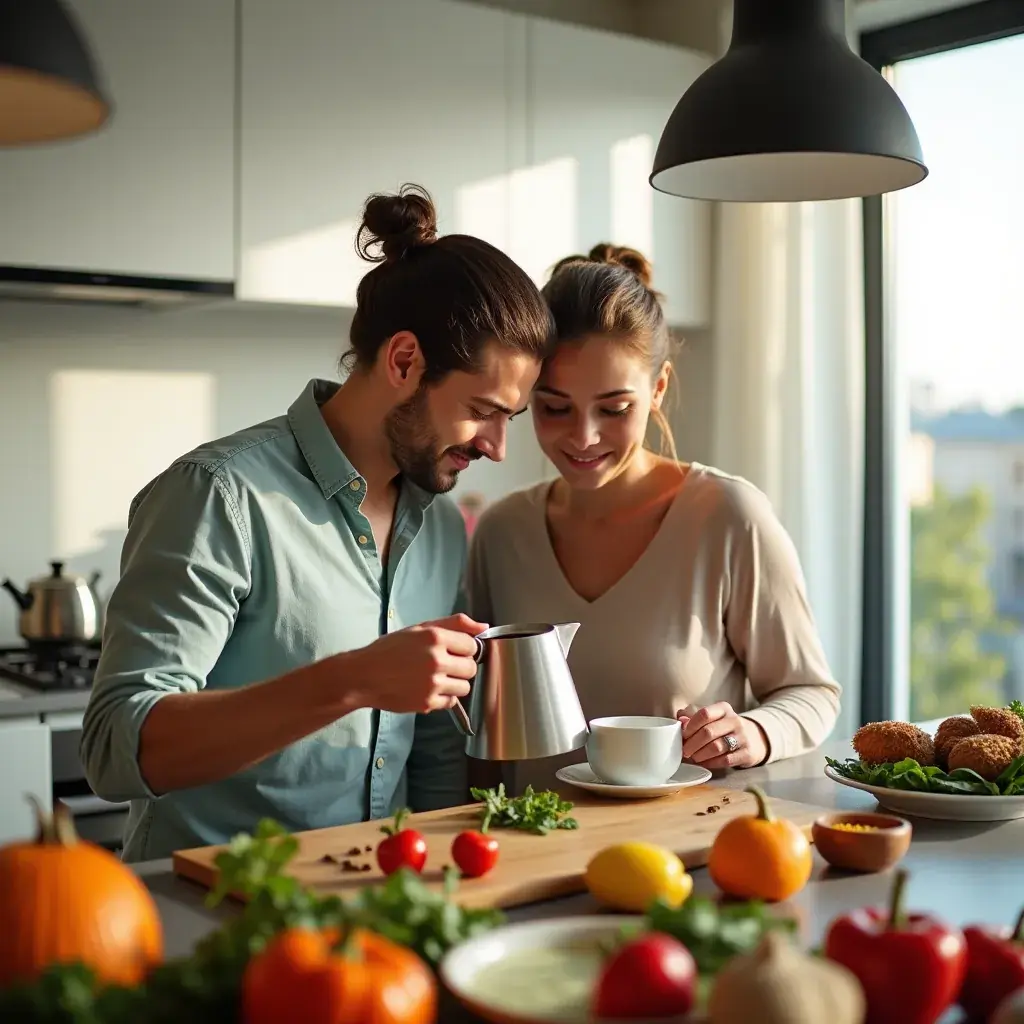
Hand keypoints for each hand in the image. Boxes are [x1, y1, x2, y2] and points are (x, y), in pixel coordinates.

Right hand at [345, 613, 488, 713]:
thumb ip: (454, 624)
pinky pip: (452, 702)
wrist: (364, 675)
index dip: (464, 648)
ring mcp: (433, 684)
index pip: (472, 645)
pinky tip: (429, 689)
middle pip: (471, 667)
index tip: (455, 651)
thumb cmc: (389, 650)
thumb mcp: (420, 628)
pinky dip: (444, 697)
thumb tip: (483, 627)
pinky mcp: (427, 703)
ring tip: (437, 678)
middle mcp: (436, 660)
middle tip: (445, 665)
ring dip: (455, 683)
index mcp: (435, 638)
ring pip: (465, 686)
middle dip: (461, 666)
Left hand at [675, 702, 768, 769]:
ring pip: (716, 747)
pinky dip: (711, 763)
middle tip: (685, 750)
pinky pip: (725, 760)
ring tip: (693, 757)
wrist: (756, 738)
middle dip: (692, 743)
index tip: (682, 735)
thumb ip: (694, 717)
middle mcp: (735, 721)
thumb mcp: (713, 718)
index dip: (690, 725)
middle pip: (708, 732)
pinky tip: (705, 763)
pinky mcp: (747, 753)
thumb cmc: (726, 728)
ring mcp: (743, 737)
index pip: (704, 714)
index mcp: (724, 709)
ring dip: (700, 754)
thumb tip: (680, 719)